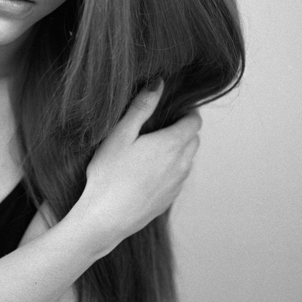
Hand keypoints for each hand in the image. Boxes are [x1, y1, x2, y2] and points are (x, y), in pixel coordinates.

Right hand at [79, 82, 200, 254]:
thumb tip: (158, 83)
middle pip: (193, 139)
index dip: (186, 112)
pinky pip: (177, 177)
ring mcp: (177, 184)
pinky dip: (169, 169)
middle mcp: (182, 164)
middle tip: (157, 125)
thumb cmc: (109, 175)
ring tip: (150, 148)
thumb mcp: (120, 135)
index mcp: (172, 144)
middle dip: (182, 129)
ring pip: (186, 159)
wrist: (106, 219)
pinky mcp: (169, 200)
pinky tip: (145, 171)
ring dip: (176, 150)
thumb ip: (141, 107)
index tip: (170, 109)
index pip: (194, 121)